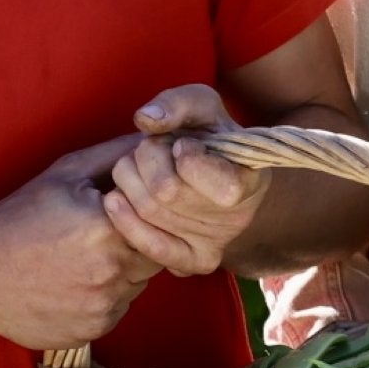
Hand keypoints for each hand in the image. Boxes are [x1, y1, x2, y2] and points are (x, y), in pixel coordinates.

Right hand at [0, 135, 160, 349]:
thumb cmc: (19, 218)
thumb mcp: (65, 174)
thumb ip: (115, 155)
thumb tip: (153, 140)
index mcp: (108, 230)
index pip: (159, 222)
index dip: (144, 216)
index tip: (118, 214)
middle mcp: (111, 273)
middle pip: (153, 256)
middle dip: (135, 244)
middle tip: (99, 236)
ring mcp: (103, 307)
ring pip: (136, 286)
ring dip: (122, 272)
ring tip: (82, 259)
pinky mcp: (93, 330)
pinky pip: (116, 310)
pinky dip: (104, 297)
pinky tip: (73, 283)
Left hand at [98, 84, 269, 277]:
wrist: (213, 177)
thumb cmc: (208, 137)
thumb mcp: (202, 107)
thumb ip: (178, 103)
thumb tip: (146, 120)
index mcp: (252, 179)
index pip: (214, 179)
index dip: (188, 155)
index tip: (184, 143)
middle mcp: (238, 219)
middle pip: (167, 190)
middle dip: (149, 157)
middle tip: (156, 149)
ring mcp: (215, 245)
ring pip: (149, 209)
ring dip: (131, 179)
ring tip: (143, 168)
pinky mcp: (190, 263)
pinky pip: (147, 244)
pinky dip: (123, 217)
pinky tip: (116, 199)